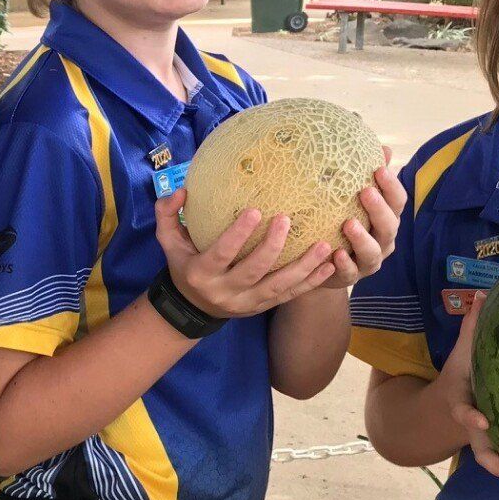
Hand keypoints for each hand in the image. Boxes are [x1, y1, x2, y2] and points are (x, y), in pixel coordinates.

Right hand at [152, 193, 336, 319]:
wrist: (192, 308)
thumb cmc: (184, 265)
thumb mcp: (168, 242)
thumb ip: (168, 214)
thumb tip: (182, 191)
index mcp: (200, 273)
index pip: (221, 253)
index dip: (238, 235)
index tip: (256, 211)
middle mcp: (224, 291)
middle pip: (252, 271)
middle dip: (272, 247)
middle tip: (287, 220)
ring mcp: (246, 303)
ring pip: (278, 287)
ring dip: (303, 267)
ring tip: (324, 246)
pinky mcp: (263, 308)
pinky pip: (290, 296)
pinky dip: (311, 282)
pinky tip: (330, 266)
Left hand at [318, 155, 407, 289]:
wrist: (322, 263)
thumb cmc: (339, 223)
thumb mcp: (349, 200)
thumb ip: (364, 176)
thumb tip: (383, 147)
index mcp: (386, 218)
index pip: (397, 200)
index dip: (391, 186)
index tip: (379, 168)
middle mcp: (383, 240)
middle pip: (389, 225)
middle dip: (379, 209)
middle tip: (365, 191)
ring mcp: (369, 261)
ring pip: (372, 252)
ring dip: (362, 238)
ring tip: (348, 224)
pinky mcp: (351, 277)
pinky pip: (351, 273)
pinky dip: (345, 264)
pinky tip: (336, 254)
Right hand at [434, 293, 498, 499]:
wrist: (449, 403)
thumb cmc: (463, 375)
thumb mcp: (464, 352)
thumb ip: (474, 327)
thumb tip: (483, 292)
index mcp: (464, 404)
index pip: (462, 411)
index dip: (469, 417)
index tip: (479, 420)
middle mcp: (476, 431)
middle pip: (484, 453)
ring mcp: (489, 445)